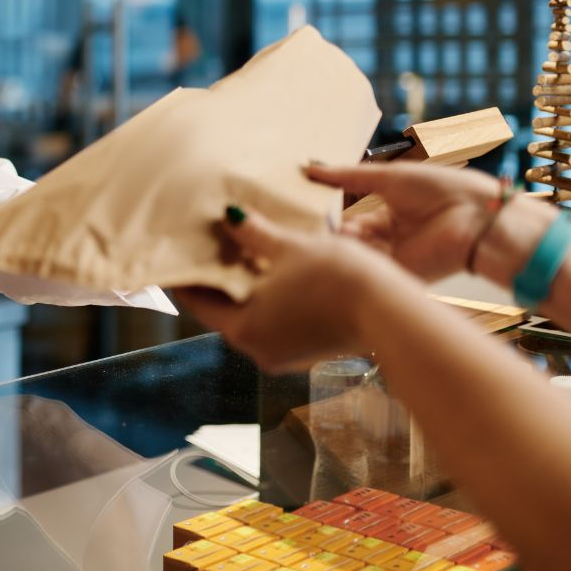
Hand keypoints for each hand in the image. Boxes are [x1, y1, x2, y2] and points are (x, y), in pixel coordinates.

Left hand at [174, 206, 416, 371]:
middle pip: (224, 308)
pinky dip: (269, 297)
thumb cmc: (337, 279)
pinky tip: (276, 269)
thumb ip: (254, 233)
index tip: (177, 251)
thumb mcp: (290, 248)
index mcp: (242, 329)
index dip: (186, 274)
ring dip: (246, 285)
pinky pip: (276, 320)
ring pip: (252, 314)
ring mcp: (284, 353)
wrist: (392, 313)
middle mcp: (258, 349)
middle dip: (218, 276)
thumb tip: (229, 216)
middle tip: (210, 242)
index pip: (198, 301)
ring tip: (243, 248)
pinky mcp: (307, 350)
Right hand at [310, 162, 500, 281]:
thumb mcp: (388, 177)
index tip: (304, 203)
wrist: (475, 218)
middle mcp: (389, 237)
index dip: (330, 210)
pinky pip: (365, 266)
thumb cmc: (440, 190)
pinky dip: (347, 256)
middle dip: (328, 228)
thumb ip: (348, 176)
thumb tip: (310, 168)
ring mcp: (392, 258)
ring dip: (335, 241)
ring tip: (312, 228)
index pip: (352, 215)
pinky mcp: (397, 274)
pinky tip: (327, 244)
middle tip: (301, 219)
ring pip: (353, 252)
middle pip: (349, 236)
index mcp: (391, 213)